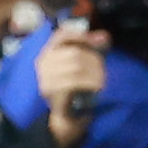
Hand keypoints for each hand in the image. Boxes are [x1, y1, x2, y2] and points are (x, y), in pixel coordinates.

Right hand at [33, 21, 108, 143]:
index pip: (61, 35)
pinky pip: (75, 83)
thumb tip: (104, 36)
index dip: (82, 36)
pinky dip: (90, 83)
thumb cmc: (73, 82)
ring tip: (102, 78)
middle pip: (74, 53)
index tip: (99, 41)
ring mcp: (46, 79)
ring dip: (94, 72)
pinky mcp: (53, 93)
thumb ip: (90, 46)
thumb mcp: (80, 61)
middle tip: (103, 68)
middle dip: (94, 59)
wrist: (66, 112)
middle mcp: (43, 64)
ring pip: (77, 67)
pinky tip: (97, 86)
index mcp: (47, 53)